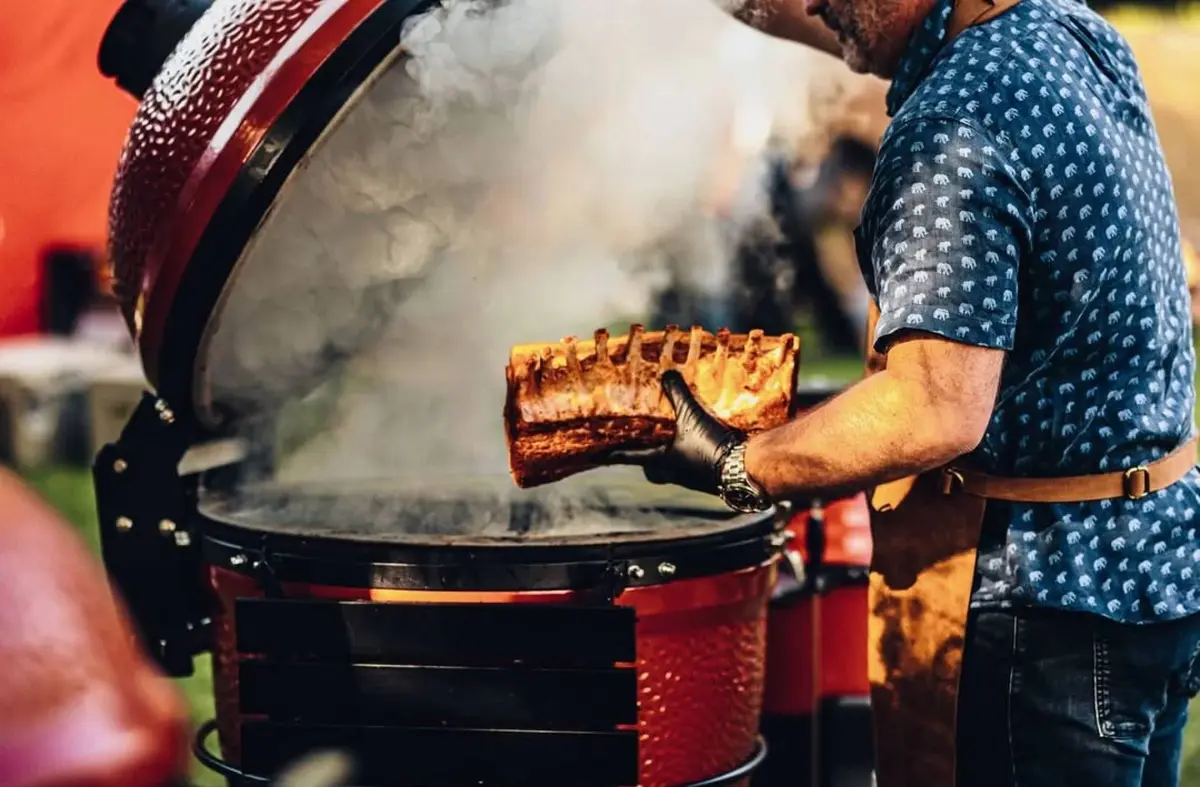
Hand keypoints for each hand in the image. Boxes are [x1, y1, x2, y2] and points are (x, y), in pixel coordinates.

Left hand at [603, 369, 743, 495]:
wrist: (743, 470)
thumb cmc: (710, 447)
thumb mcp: (692, 416)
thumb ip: (678, 394)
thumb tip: (666, 373)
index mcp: (660, 461)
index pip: (628, 456)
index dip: (612, 454)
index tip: (596, 455)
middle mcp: (673, 473)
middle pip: (651, 470)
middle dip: (646, 458)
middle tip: (645, 443)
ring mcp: (691, 478)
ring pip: (671, 469)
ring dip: (670, 455)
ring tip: (673, 437)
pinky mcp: (709, 477)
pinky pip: (692, 466)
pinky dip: (691, 454)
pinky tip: (700, 442)